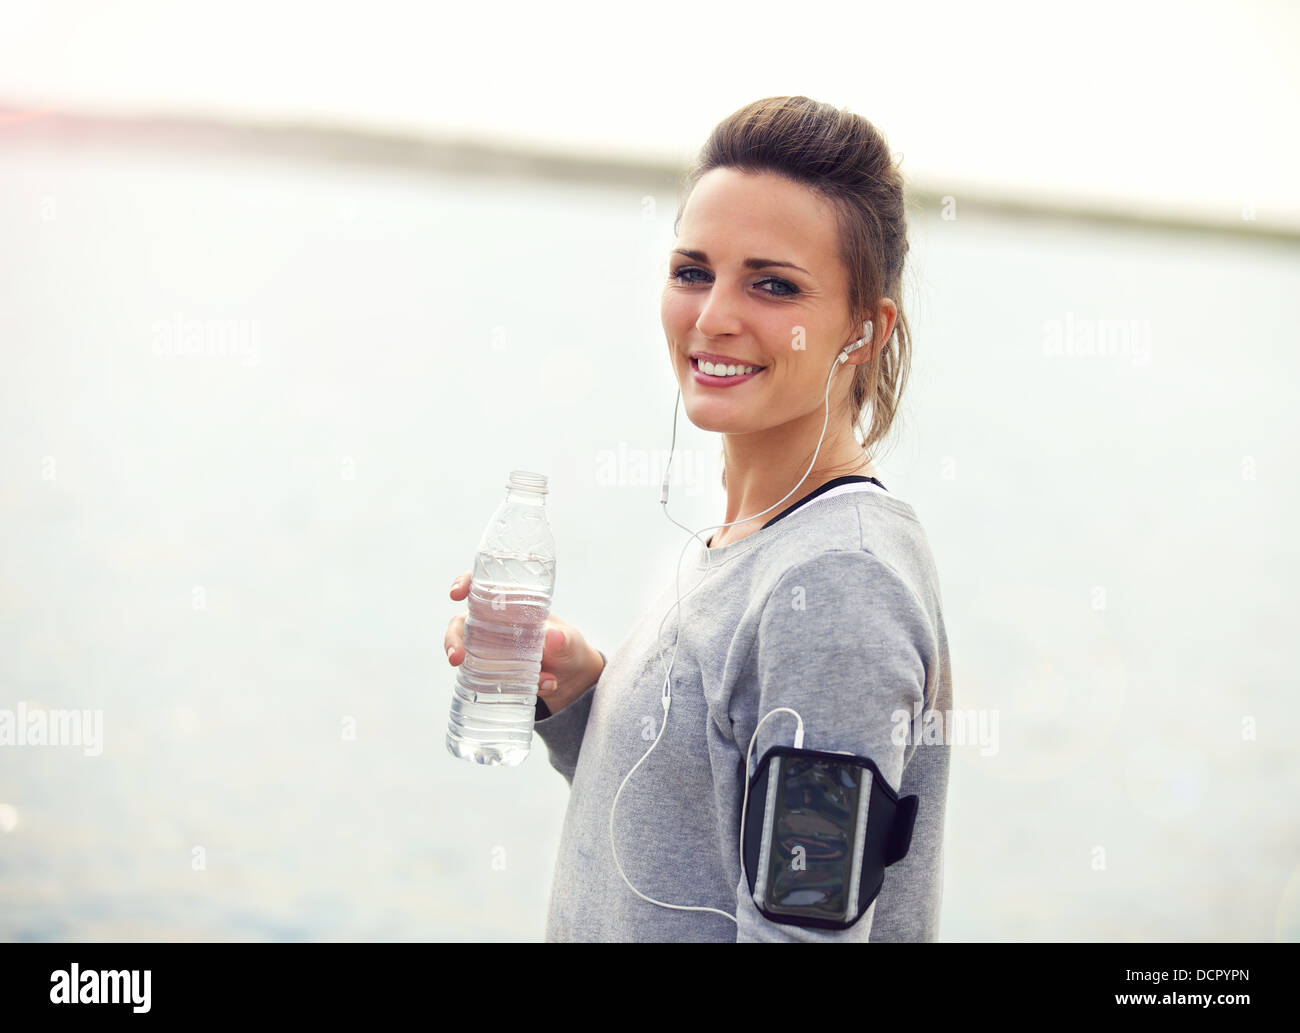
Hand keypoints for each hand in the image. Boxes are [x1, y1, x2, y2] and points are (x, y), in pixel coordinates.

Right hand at [445, 571, 603, 716]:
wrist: (572, 679)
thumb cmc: (568, 648)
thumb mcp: (571, 643)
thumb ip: (565, 640)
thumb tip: (553, 637)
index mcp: (514, 605)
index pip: (484, 586)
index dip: (465, 583)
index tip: (456, 593)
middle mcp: (496, 623)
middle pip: (463, 621)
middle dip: (453, 636)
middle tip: (456, 656)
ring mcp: (490, 647)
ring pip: (463, 646)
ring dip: (458, 655)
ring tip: (461, 667)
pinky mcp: (491, 670)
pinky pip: (478, 673)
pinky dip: (486, 682)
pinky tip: (514, 688)